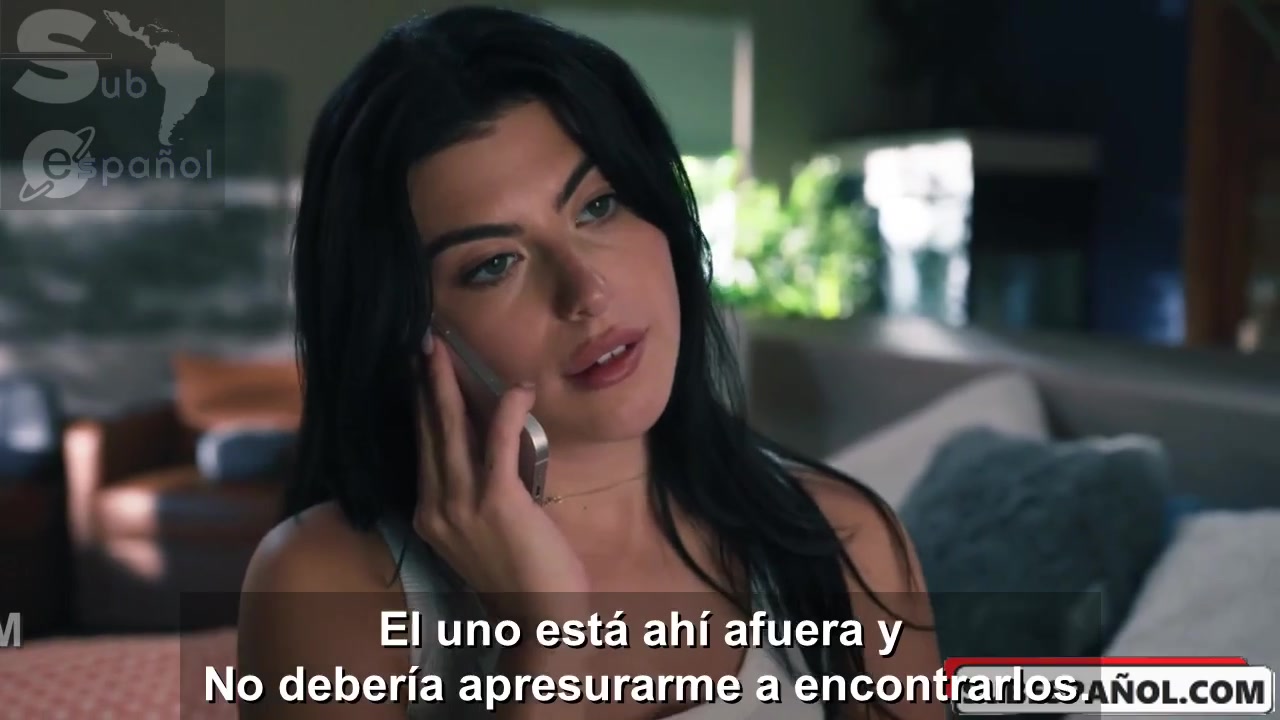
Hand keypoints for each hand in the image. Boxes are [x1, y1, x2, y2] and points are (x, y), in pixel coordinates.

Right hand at [412, 331, 589, 625]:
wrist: (541, 623)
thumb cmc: (526, 580)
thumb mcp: (490, 534)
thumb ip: (483, 494)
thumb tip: (491, 447)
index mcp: (432, 516)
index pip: (425, 449)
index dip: (422, 406)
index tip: (420, 372)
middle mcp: (437, 509)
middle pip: (428, 433)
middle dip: (425, 383)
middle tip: (423, 343)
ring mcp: (463, 508)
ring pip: (450, 432)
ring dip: (446, 384)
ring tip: (441, 349)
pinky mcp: (498, 505)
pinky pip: (497, 445)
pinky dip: (507, 412)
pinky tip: (517, 389)